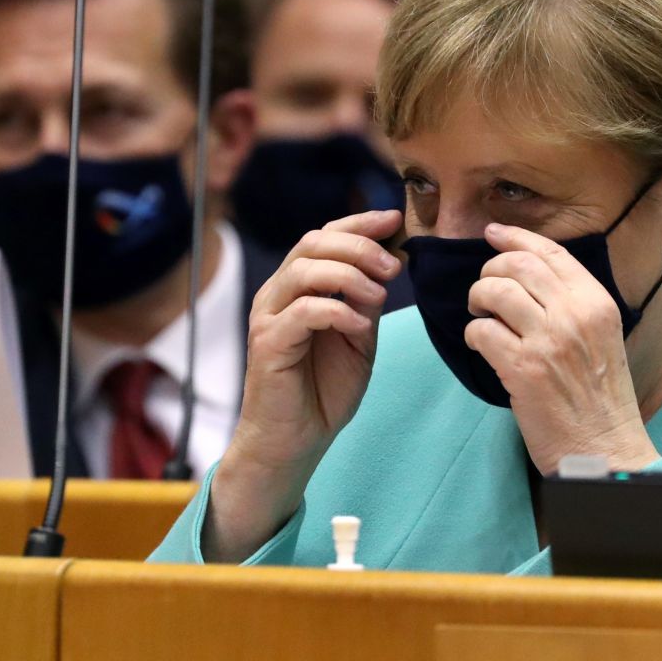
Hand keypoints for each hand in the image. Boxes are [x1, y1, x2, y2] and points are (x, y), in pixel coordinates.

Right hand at [206, 209, 400, 560]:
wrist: (295, 440)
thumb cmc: (324, 390)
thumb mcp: (357, 338)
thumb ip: (366, 301)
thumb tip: (388, 263)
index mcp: (297, 287)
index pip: (323, 236)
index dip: (359, 223)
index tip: (394, 220)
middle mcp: (277, 294)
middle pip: (313, 243)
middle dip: (358, 246)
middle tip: (393, 265)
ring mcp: (268, 317)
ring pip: (304, 270)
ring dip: (349, 275)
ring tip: (380, 295)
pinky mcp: (267, 344)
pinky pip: (302, 311)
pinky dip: (337, 310)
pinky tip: (359, 325)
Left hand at [464, 223, 658, 474]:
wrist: (605, 447)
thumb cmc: (600, 398)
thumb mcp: (602, 338)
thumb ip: (573, 306)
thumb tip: (528, 278)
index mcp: (597, 303)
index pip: (552, 253)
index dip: (517, 237)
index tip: (493, 233)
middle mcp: (575, 314)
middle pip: (518, 264)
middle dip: (491, 269)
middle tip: (484, 289)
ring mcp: (549, 340)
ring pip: (495, 291)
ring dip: (478, 298)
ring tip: (480, 315)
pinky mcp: (523, 368)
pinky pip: (482, 331)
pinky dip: (473, 334)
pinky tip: (480, 346)